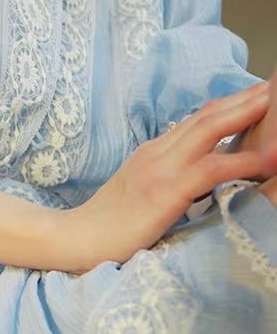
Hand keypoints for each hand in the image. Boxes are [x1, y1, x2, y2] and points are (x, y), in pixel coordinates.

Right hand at [66, 77, 276, 272]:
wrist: (76, 239)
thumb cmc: (110, 225)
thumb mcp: (143, 191)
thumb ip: (170, 176)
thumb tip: (206, 173)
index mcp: (154, 151)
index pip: (201, 117)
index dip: (234, 103)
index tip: (262, 94)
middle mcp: (158, 151)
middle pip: (211, 113)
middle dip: (249, 96)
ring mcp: (160, 168)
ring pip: (212, 128)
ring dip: (250, 112)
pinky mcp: (164, 191)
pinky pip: (211, 169)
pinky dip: (244, 161)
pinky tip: (270, 159)